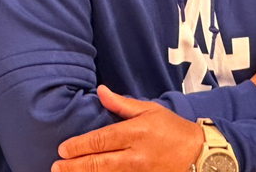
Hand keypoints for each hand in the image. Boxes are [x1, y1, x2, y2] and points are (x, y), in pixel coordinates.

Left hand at [53, 85, 204, 171]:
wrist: (199, 153)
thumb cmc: (172, 129)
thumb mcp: (149, 109)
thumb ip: (122, 104)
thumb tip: (100, 91)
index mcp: (135, 132)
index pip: (101, 140)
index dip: (79, 146)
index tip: (63, 150)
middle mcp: (136, 155)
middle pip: (99, 163)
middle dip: (75, 166)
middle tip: (56, 167)